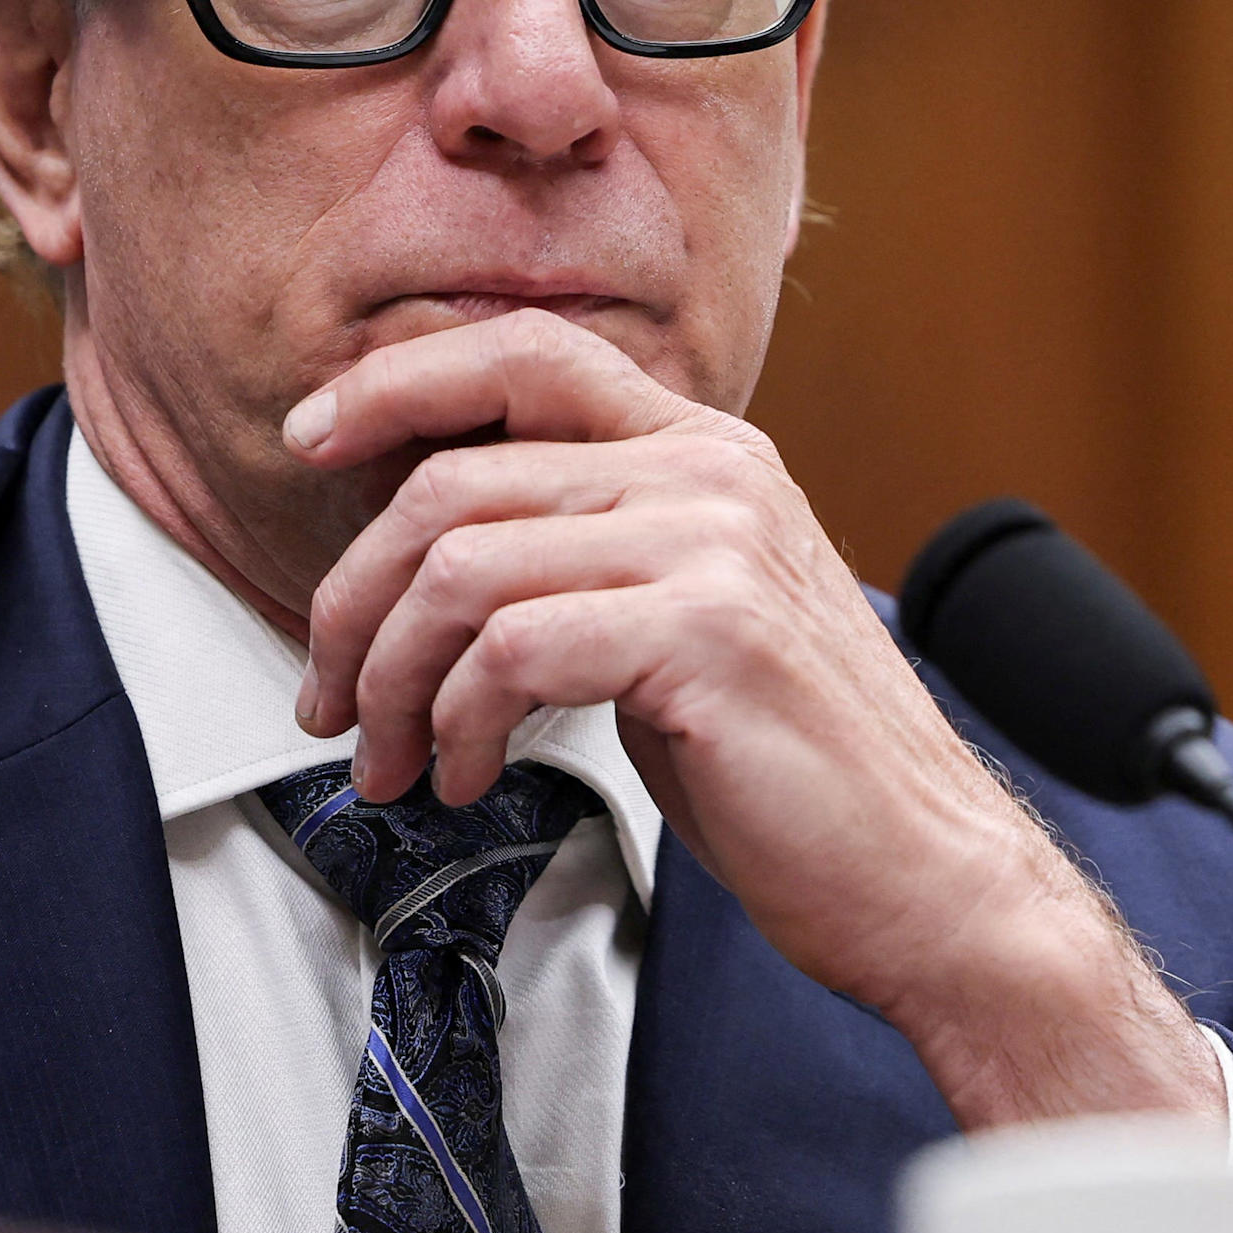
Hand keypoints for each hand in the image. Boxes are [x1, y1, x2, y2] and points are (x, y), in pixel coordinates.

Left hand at [287, 311, 1219, 1131]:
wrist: (925, 878)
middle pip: (456, 479)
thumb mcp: (685, 624)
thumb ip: (590, 557)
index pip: (527, 354)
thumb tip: (435, 553)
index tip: (307, 440)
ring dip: (394, 681)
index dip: (397, 384)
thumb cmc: (795, 773)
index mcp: (710, 452)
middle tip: (332, 698)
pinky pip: (510, 649)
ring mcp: (716, 547)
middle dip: (355, 600)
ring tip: (395, 761)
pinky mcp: (708, 635)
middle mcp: (715, 473)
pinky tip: (471, 779)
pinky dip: (458, 725)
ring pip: (462, 567)